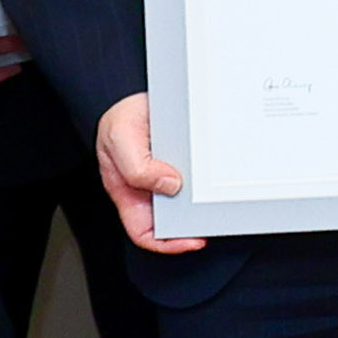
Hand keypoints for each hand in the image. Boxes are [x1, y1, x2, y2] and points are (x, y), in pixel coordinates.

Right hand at [92, 93, 205, 257]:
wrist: (137, 94)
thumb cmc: (121, 118)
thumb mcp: (119, 138)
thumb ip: (137, 166)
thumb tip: (169, 185)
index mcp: (128, 192)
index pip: (145, 232)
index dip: (168, 243)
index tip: (193, 240)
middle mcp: (150, 188)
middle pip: (172, 219)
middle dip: (193, 222)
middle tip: (213, 218)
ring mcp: (169, 176)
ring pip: (189, 200)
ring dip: (204, 201)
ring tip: (218, 197)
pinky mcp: (186, 162)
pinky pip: (199, 177)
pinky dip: (209, 179)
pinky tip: (218, 174)